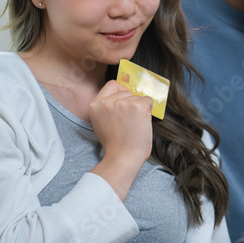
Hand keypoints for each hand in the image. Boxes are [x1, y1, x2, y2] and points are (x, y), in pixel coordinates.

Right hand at [89, 79, 152, 199]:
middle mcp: (107, 102)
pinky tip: (141, 123)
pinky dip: (148, 111)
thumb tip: (124, 96)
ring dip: (139, 109)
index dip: (121, 93)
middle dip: (131, 103)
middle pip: (127, 91)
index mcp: (95, 105)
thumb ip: (108, 108)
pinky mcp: (137, 106)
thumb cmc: (115, 145)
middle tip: (128, 122)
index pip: (112, 84)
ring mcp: (122, 103)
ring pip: (138, 97)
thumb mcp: (102, 122)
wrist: (123, 158)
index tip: (124, 106)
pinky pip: (148, 101)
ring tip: (133, 125)